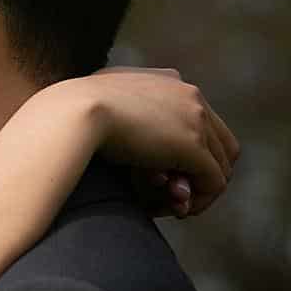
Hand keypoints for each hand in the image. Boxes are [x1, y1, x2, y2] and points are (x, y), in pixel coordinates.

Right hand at [66, 67, 240, 218]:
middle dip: (201, 173)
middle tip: (176, 194)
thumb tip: (121, 130)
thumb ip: (119, 111)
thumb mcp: (100, 103)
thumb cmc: (70, 113)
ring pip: (220, 165)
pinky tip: (175, 209)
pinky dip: (201, 200)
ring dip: (199, 189)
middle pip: (219, 142)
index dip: (191, 150)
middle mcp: (189, 94)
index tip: (166, 172)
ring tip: (174, 206)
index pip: (200, 119)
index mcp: (168, 80)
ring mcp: (195, 118)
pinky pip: (214, 182)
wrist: (71, 113)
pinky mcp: (193, 146)